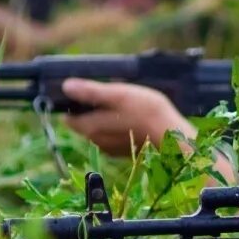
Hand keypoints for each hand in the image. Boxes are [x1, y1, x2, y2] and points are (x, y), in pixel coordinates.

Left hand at [61, 79, 193, 156]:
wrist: (173, 137)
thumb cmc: (145, 112)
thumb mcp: (117, 94)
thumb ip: (90, 91)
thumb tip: (65, 86)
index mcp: (89, 128)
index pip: (68, 117)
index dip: (73, 103)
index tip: (86, 92)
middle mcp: (95, 142)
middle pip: (83, 123)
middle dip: (90, 110)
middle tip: (109, 95)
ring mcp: (110, 149)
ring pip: (98, 130)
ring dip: (105, 118)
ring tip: (123, 105)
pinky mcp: (124, 152)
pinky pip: (112, 137)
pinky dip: (117, 128)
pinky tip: (132, 119)